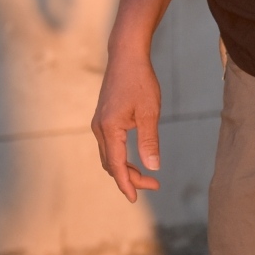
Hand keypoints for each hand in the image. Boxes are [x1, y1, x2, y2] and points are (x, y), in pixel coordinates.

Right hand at [91, 48, 162, 202]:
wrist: (126, 56)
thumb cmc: (140, 81)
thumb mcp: (150, 112)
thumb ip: (149, 141)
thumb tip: (153, 167)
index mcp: (109, 129)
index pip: (116, 165)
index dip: (127, 183)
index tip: (135, 198)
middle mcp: (99, 129)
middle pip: (112, 164)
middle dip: (130, 178)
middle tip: (154, 184)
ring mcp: (99, 124)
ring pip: (110, 156)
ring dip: (126, 168)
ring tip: (148, 175)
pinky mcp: (103, 118)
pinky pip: (110, 145)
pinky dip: (121, 156)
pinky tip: (136, 157)